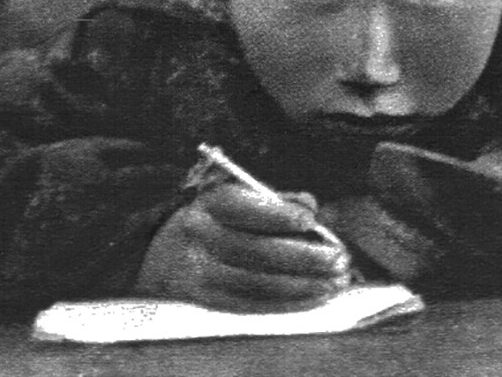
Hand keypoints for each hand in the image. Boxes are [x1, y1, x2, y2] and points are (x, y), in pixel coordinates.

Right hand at [135, 183, 350, 311]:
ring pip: (258, 283)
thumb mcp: (236, 196)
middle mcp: (200, 237)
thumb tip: (311, 205)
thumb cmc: (217, 219)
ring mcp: (201, 272)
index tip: (310, 219)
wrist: (163, 252)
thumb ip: (275, 199)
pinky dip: (290, 303)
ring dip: (304, 285)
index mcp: (208, 203)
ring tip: (336, 282)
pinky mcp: (208, 300)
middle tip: (339, 258)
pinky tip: (316, 298)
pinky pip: (254, 305)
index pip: (241, 208)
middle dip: (303, 257)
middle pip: (254, 251)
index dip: (276, 215)